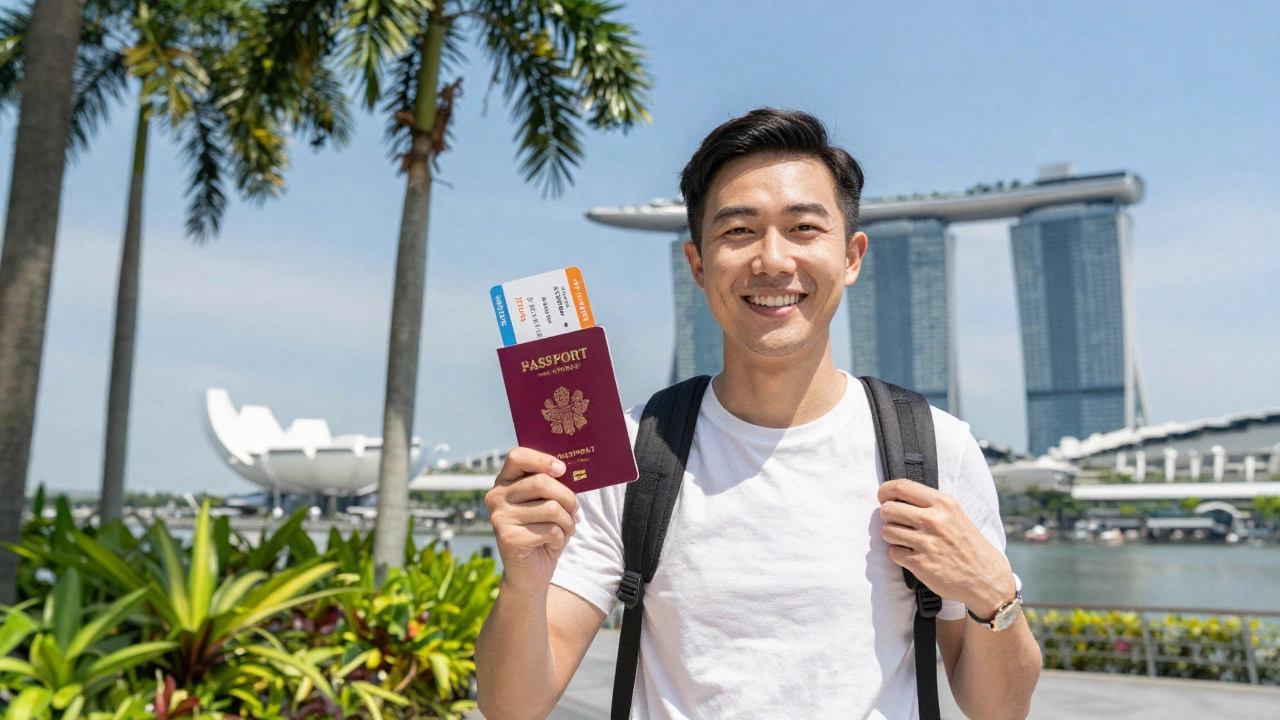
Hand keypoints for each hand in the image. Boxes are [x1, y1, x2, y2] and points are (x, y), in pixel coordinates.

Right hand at [485, 447, 580, 598]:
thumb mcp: (548, 504)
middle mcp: (496, 497)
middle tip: (575, 510)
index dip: (541, 459)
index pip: (517, 456)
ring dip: (567, 522)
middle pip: (541, 482)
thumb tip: (572, 470)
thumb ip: (553, 486)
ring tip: (565, 530)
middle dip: (568, 497)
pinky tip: (552, 544)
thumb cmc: (543, 533)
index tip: (562, 470)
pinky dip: (560, 537)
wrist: (529, 575)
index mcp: (505, 482)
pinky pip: (550, 530)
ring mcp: (499, 517)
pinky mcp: (508, 538)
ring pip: (551, 508)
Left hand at [878, 479, 1014, 618]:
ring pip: (886, 531)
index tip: (884, 498)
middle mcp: (933, 520)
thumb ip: (928, 504)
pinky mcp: (920, 563)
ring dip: (892, 537)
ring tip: (907, 541)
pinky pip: (892, 553)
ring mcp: (926, 543)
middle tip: (898, 523)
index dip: (885, 492)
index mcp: (942, 503)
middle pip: (887, 510)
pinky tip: (912, 555)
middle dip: (888, 517)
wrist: (985, 578)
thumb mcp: (955, 514)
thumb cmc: (967, 544)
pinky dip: (899, 555)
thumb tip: (895, 496)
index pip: (900, 486)